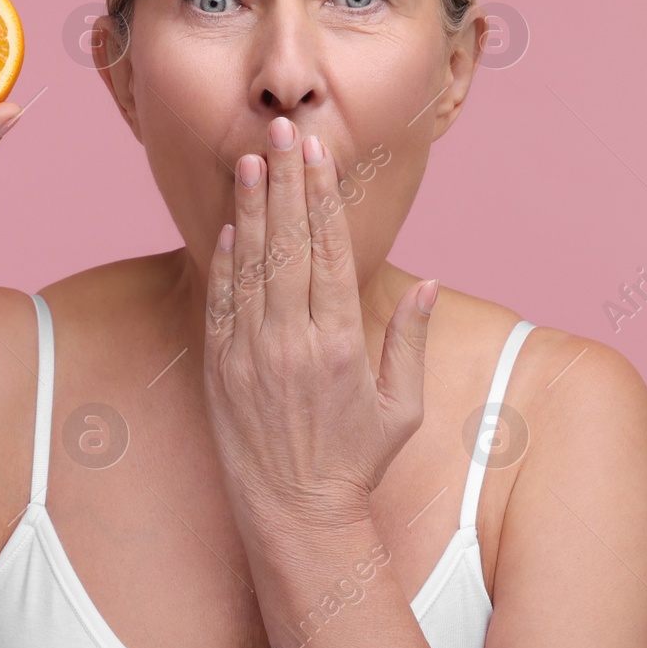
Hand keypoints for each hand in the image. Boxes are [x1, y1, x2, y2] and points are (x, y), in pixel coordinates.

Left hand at [202, 116, 439, 540]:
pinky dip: (225, 262)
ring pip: (252, 264)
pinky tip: (229, 226)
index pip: (332, 251)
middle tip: (282, 133)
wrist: (294, 514)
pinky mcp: (220, 369)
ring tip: (249, 160)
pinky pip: (222, 303)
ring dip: (251, 208)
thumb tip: (426, 282)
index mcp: (342, 344)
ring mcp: (251, 353)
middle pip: (290, 243)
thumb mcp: (401, 407)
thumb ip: (409, 340)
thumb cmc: (355, 462)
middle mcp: (294, 341)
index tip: (319, 155)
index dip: (324, 197)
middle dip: (285, 182)